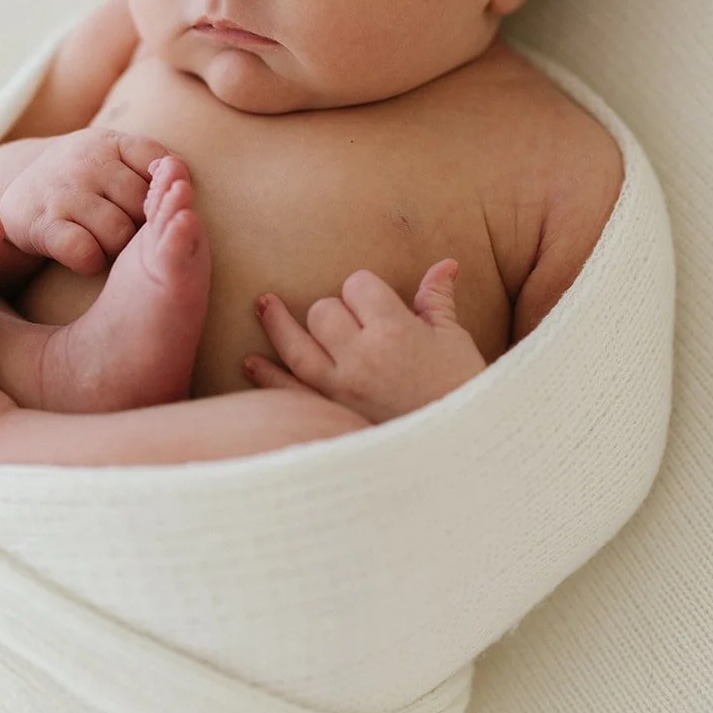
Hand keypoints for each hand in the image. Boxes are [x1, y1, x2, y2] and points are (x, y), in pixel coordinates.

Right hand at [0, 129, 176, 274]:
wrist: (12, 187)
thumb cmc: (79, 177)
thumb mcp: (109, 155)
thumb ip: (147, 161)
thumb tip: (183, 174)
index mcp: (109, 143)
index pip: (159, 162)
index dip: (163, 190)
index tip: (152, 204)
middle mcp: (87, 162)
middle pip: (143, 204)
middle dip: (143, 226)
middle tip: (131, 233)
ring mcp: (65, 193)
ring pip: (119, 233)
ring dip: (118, 248)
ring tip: (107, 244)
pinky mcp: (44, 224)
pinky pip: (84, 251)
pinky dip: (92, 261)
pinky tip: (88, 257)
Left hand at [243, 260, 487, 422]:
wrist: (462, 449)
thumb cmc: (460, 390)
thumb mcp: (454, 341)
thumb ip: (437, 300)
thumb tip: (445, 264)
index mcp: (394, 330)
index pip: (358, 286)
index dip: (365, 290)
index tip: (377, 303)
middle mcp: (361, 357)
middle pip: (324, 312)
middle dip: (335, 310)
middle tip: (353, 325)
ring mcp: (341, 388)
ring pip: (297, 345)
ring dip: (277, 324)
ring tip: (263, 304)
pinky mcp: (331, 415)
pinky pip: (290, 391)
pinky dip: (267, 377)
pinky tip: (250, 362)